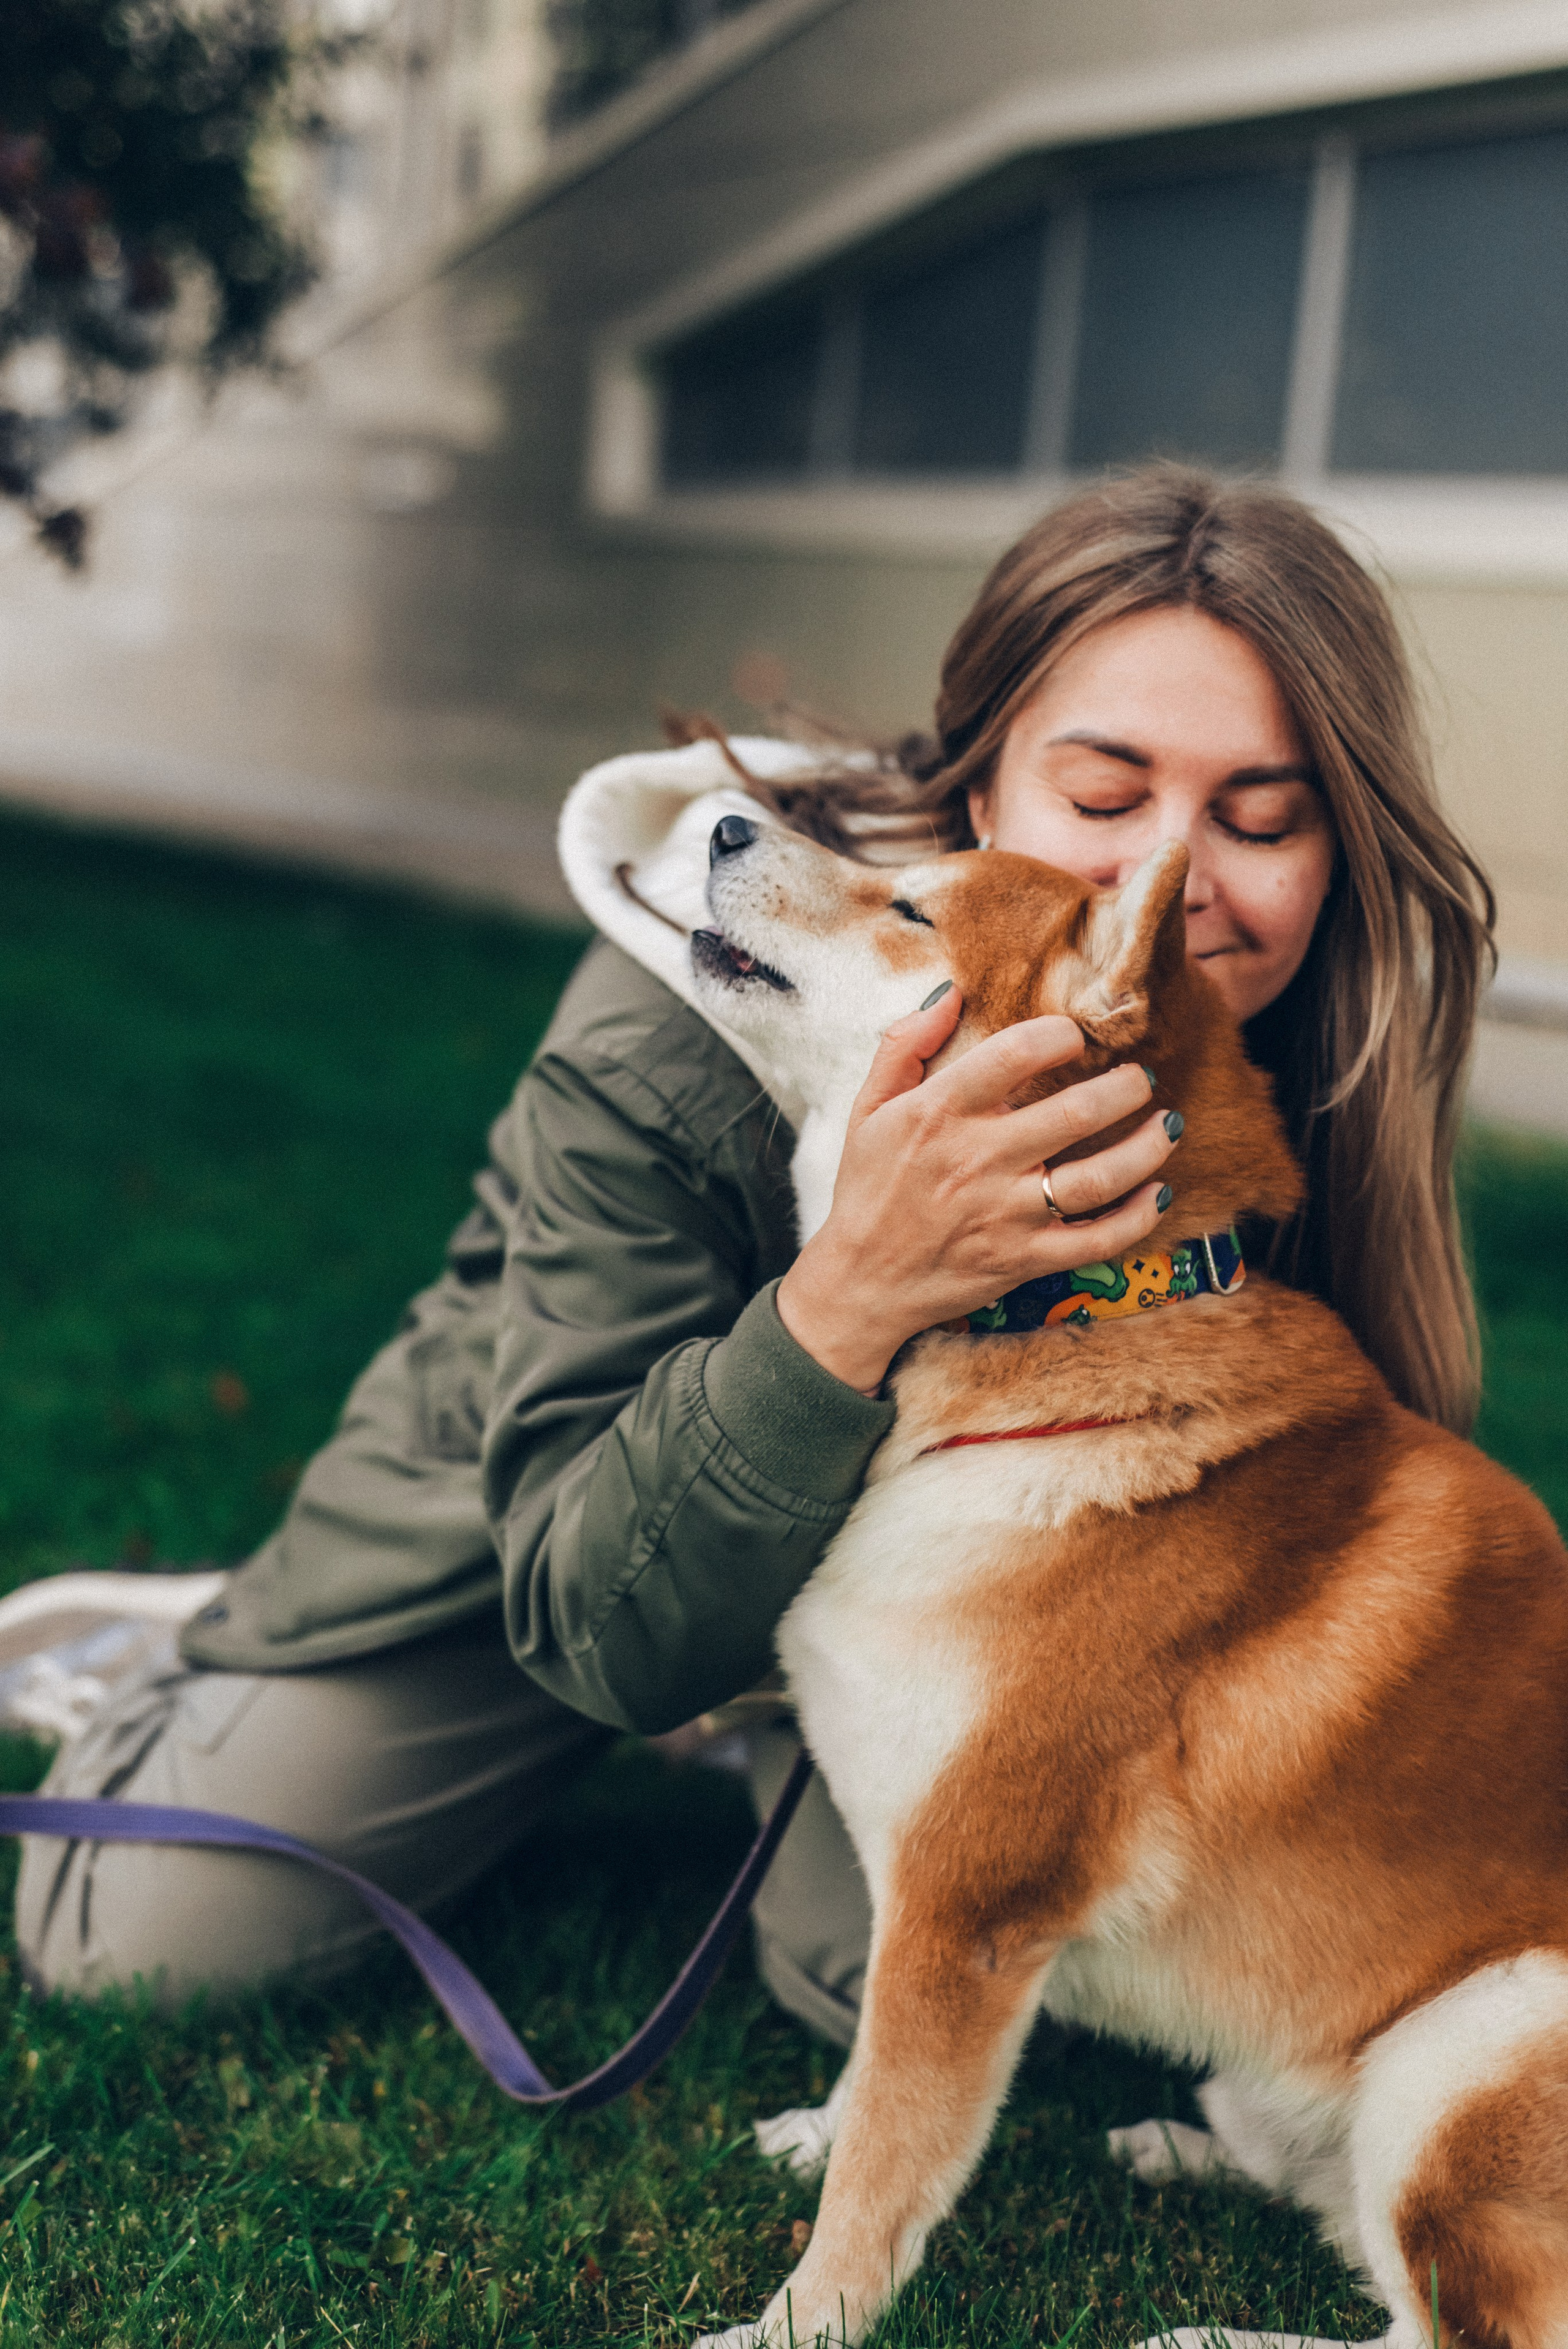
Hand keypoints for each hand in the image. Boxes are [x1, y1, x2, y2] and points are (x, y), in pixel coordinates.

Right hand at [776, 986, 1178, 1393]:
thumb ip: (904, 1046)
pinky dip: (1137, 1218)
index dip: (1058, 1036)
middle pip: (1075, 1114)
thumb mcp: (867, 1109)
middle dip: (1125, 1087)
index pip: (1013, 1055)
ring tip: (1169, 1124)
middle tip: (1141, 1078)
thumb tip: (951, 992)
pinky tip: (1159, 1194)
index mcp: (937, 1114)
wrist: (861, 1283)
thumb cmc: (868, 1189)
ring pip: (1097, 1178)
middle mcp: (977, 1161)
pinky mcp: (1023, 1260)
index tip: (1075, 1035)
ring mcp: (1005, 1215)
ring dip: (1147, 1147)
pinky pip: (1096, 1241)